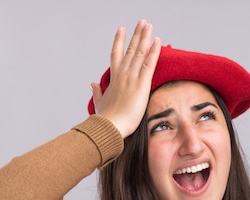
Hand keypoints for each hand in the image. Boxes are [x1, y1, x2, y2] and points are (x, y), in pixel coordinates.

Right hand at [91, 20, 160, 138]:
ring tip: (149, 25)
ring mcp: (131, 78)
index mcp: (113, 79)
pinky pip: (149, 64)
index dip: (119, 41)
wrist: (109, 126)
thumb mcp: (99, 103)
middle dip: (137, 35)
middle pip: (130, 50)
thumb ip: (97, 92)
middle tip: (142, 22)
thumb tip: (92, 84)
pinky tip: (157, 41)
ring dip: (145, 38)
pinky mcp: (141, 85)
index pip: (116, 55)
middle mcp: (122, 75)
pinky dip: (154, 52)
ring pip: (139, 53)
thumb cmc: (106, 119)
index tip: (121, 29)